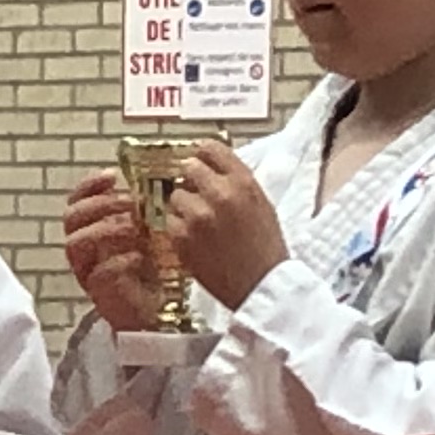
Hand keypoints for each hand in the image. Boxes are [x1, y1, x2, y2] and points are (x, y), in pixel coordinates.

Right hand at [61, 170, 156, 331]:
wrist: (160, 311)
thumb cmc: (154, 270)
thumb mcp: (151, 232)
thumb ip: (143, 212)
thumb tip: (149, 184)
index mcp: (91, 232)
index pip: (76, 201)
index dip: (89, 186)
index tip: (112, 175)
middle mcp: (84, 252)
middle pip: (72, 218)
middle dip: (101, 205)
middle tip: (130, 203)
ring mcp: (88, 273)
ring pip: (76, 243)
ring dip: (107, 229)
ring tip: (136, 231)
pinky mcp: (100, 295)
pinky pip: (98, 273)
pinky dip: (119, 261)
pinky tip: (138, 257)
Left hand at [161, 139, 288, 311]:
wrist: (261, 285)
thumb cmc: (265, 247)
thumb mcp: (261, 203)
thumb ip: (236, 182)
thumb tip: (213, 167)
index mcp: (243, 182)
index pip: (210, 148)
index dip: (202, 154)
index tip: (199, 160)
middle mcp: (219, 194)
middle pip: (188, 167)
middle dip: (191, 179)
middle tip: (198, 194)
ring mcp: (198, 216)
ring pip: (175, 195)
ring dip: (183, 206)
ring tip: (200, 223)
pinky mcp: (182, 238)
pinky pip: (169, 221)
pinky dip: (178, 228)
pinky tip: (194, 238)